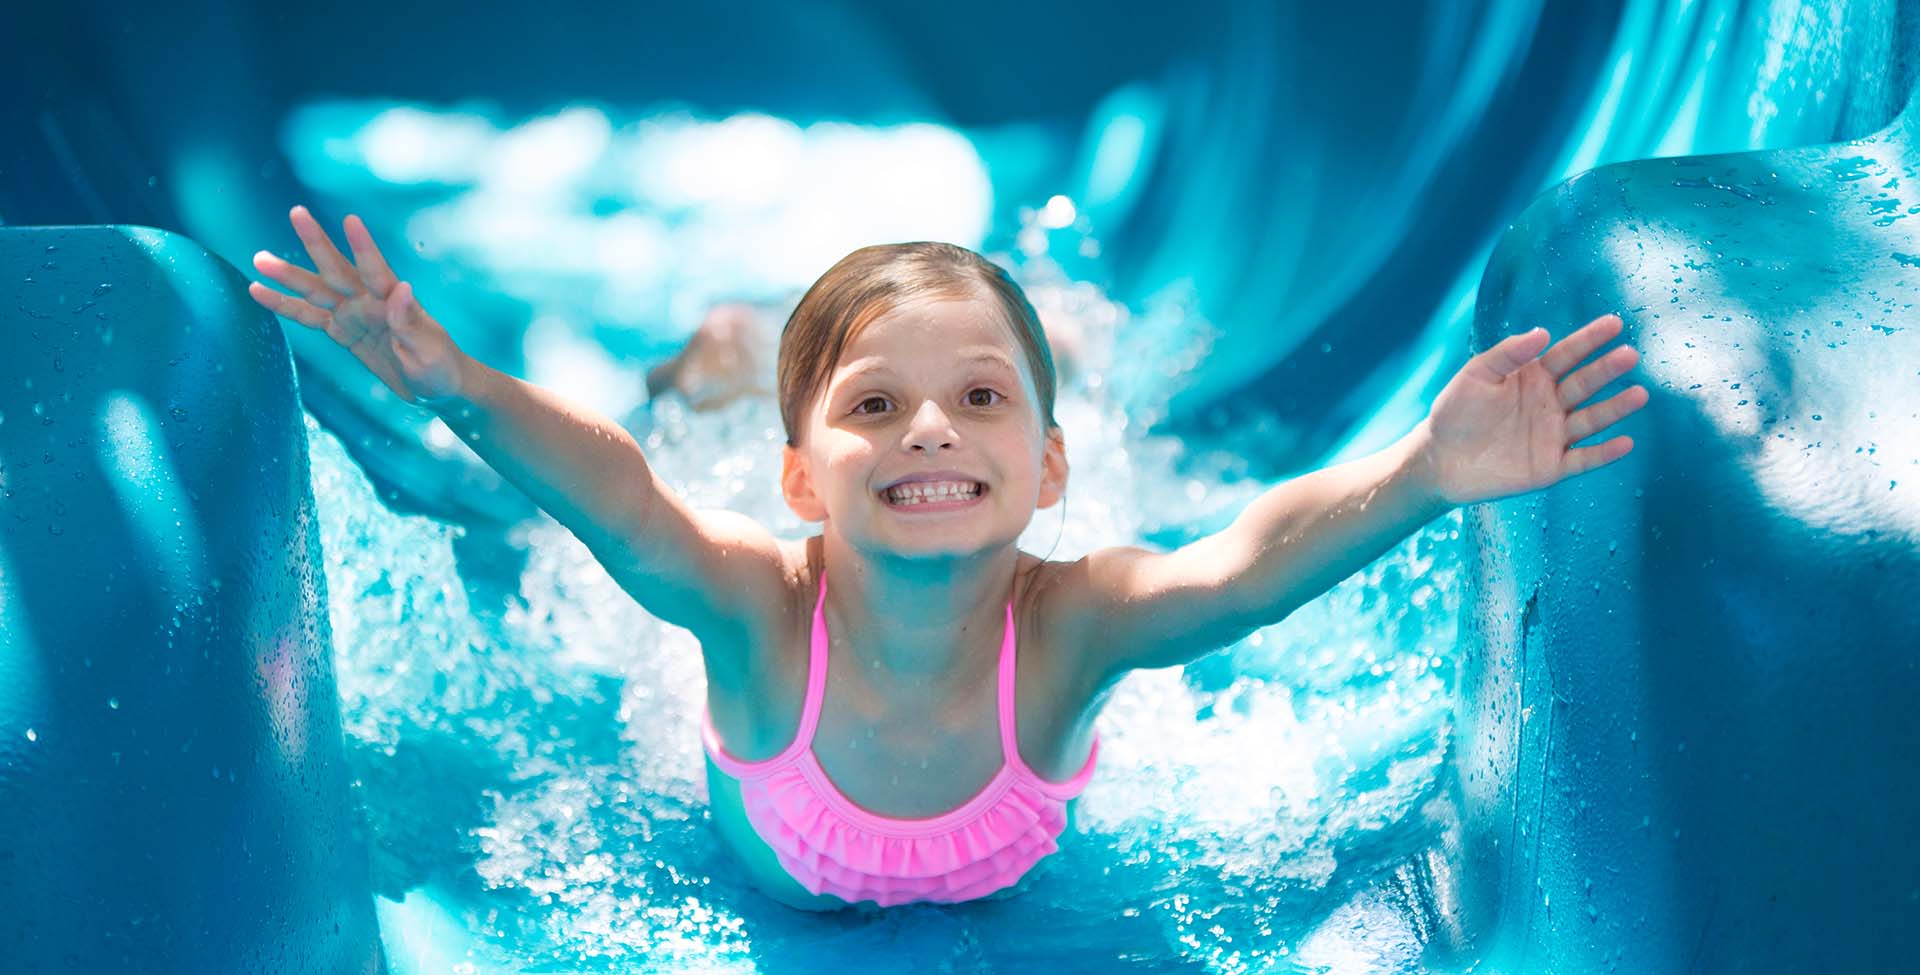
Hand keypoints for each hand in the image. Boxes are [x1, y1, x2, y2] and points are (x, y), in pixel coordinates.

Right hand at [248, 205, 467, 405]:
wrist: (436, 386)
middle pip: (338, 270)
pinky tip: (258, 291)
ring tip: (259, 258)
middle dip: (317, 243)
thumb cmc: (440, 367)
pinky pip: (308, 316)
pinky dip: (284, 305)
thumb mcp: (429, 348)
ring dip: (289, 275)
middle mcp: (370, 300)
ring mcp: (353, 313)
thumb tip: (403, 288)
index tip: (351, 220)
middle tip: (297, 213)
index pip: (377, 270)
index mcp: (394, 300)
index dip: (364, 247)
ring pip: (316, 290)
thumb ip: (410, 321)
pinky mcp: (341, 330)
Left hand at [1417, 313, 1648, 506]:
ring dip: (1615, 408)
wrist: (1440, 460)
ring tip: (1639, 395)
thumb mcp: (1476, 375)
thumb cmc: (1455, 412)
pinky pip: (1583, 459)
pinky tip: (1625, 442)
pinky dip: (1604, 453)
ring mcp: (1554, 435)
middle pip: (1584, 384)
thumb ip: (1507, 353)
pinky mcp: (1552, 467)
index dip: (1589, 340)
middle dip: (1606, 370)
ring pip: (1591, 420)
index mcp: (1533, 378)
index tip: (1613, 324)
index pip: (1567, 355)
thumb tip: (1542, 332)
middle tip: (1629, 356)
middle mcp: (1550, 404)